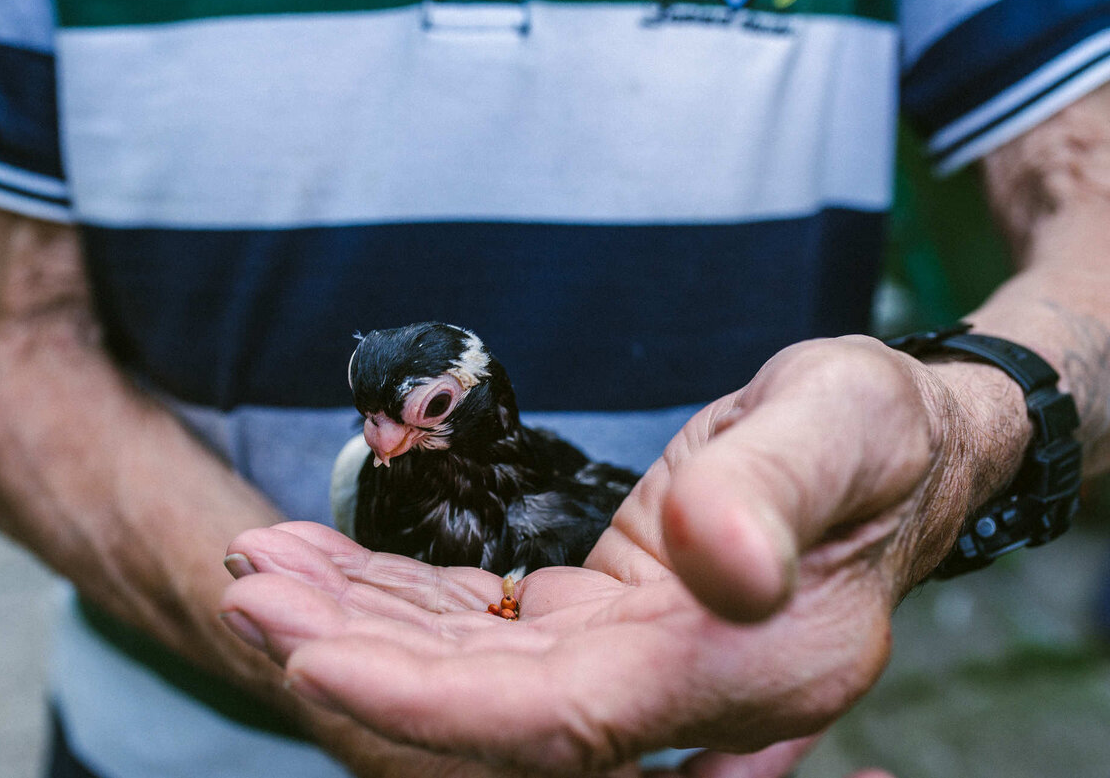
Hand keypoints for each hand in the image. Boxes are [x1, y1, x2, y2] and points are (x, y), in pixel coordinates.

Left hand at [222, 335, 1024, 774]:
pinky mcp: (608, 623)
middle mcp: (686, 689)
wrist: (894, 443)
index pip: (565, 719)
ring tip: (265, 570)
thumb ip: (776, 493)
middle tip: (248, 589)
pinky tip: (332, 564)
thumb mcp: (843, 424)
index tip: (308, 654)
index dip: (432, 702)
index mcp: (748, 666)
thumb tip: (721, 563)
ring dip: (361, 625)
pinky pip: (487, 629)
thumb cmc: (877, 426)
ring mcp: (642, 662)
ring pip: (474, 669)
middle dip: (359, 654)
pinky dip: (403, 601)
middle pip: (493, 705)